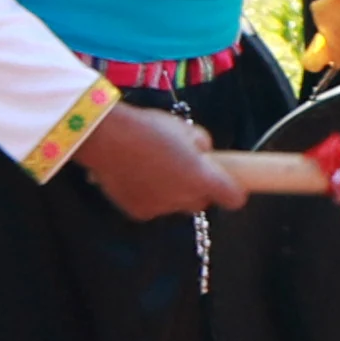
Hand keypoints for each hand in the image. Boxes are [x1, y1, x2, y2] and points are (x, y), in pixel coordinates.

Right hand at [70, 102, 245, 220]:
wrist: (105, 138)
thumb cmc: (148, 127)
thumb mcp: (184, 128)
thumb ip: (202, 145)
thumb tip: (203, 154)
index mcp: (202, 178)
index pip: (234, 198)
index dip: (232, 190)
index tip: (225, 181)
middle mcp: (185, 199)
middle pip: (201, 202)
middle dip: (197, 189)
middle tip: (182, 168)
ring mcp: (161, 208)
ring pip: (175, 204)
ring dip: (171, 191)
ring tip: (152, 168)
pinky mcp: (138, 212)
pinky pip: (153, 205)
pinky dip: (148, 194)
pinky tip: (135, 175)